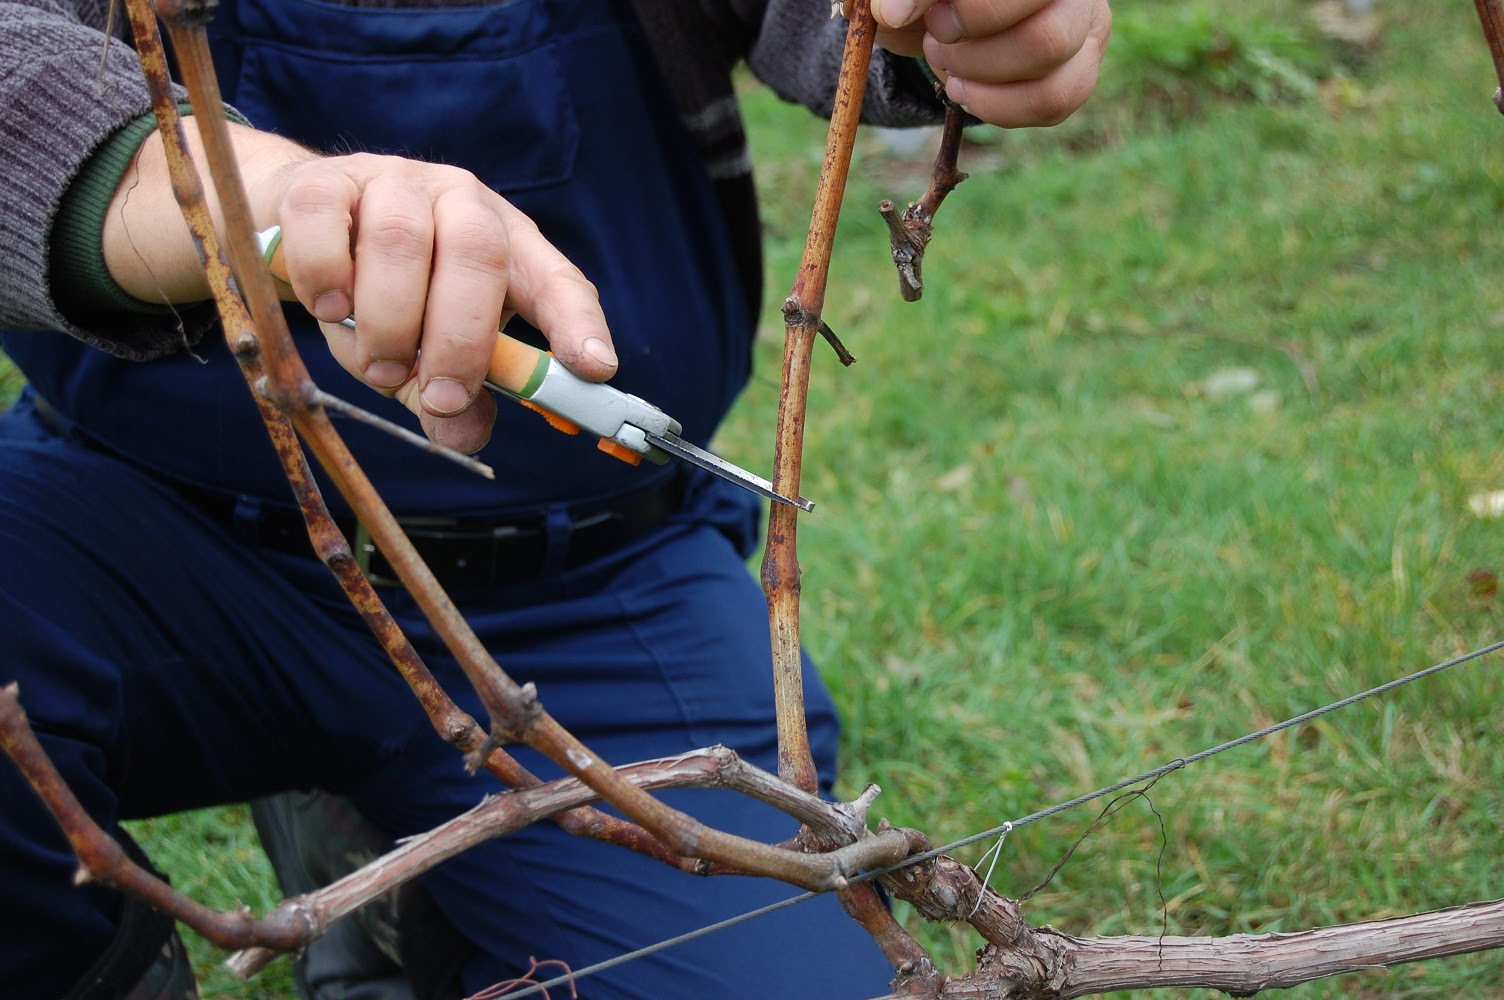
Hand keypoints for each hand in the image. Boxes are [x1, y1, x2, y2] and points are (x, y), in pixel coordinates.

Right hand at [104, 123, 614, 454]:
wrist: (291, 226)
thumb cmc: (377, 294)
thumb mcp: (424, 353)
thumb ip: (448, 396)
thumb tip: (465, 434)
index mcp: (504, 244)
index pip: (557, 280)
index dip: (578, 324)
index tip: (593, 369)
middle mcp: (459, 202)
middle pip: (479, 251)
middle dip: (461, 337)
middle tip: (440, 395)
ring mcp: (392, 183)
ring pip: (401, 239)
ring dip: (390, 319)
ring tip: (378, 366)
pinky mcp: (322, 180)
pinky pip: (325, 219)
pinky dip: (325, 274)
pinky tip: (328, 307)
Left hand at [871, 0, 1110, 127]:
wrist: (945, 13)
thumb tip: (892, 11)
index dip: (961, 8)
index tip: (901, 13)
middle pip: (1037, 24)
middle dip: (968, 40)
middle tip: (935, 37)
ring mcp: (1086, 20)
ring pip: (1048, 52)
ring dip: (979, 71)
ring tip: (949, 63)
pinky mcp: (1082, 68)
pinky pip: (1055, 100)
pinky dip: (997, 107)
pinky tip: (965, 91)